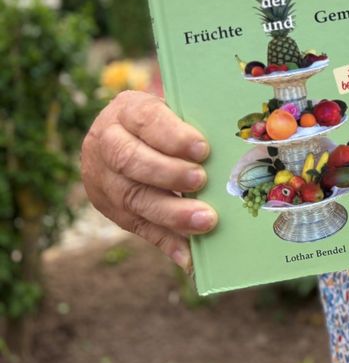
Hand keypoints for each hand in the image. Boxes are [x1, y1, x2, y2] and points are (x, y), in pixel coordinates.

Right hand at [80, 90, 217, 271]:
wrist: (120, 133)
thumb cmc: (163, 119)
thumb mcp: (172, 107)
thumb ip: (194, 119)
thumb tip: (232, 136)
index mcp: (126, 111)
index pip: (146, 119)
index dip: (173, 136)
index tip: (202, 149)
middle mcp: (106, 142)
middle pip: (130, 160)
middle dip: (169, 174)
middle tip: (202, 182)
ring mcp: (101, 177)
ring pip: (131, 198)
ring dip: (170, 213)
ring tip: (205, 221)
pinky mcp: (108, 207)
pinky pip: (137, 227)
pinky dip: (166, 242)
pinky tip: (189, 256)